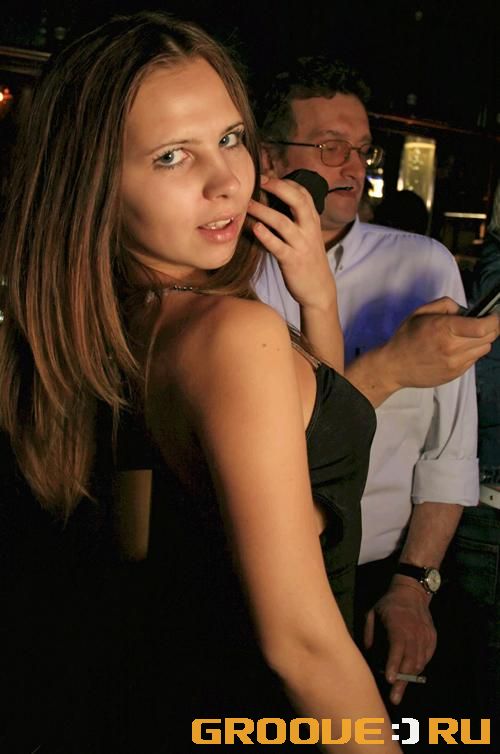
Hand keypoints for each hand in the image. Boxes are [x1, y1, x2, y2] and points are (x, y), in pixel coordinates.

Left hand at [247, 176, 335, 312]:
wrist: (318, 289)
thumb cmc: (308, 260)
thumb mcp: (308, 235)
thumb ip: (296, 219)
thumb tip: (274, 202)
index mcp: (313, 221)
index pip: (303, 193)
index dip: (286, 182)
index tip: (268, 176)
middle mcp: (309, 229)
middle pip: (297, 200)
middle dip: (278, 187)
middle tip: (260, 181)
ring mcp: (301, 245)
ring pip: (283, 222)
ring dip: (264, 211)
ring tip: (247, 204)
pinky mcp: (292, 260)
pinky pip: (277, 246)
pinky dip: (266, 236)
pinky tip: (254, 228)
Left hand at [364, 581, 436, 704]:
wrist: (412, 593)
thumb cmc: (388, 605)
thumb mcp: (372, 614)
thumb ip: (369, 634)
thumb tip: (369, 656)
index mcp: (398, 623)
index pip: (398, 646)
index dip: (394, 664)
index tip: (390, 679)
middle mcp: (415, 631)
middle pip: (410, 660)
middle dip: (403, 681)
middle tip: (394, 698)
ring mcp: (426, 636)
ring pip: (419, 662)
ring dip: (409, 677)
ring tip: (398, 689)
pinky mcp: (432, 639)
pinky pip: (425, 659)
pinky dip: (417, 668)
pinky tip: (408, 674)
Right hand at [384, 297, 498, 390]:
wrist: (394, 366)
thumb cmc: (406, 338)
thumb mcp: (420, 312)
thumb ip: (445, 304)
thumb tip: (464, 309)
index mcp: (444, 329)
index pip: (484, 327)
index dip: (494, 319)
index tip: (492, 314)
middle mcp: (452, 348)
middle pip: (489, 337)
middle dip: (489, 328)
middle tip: (480, 323)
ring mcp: (455, 363)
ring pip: (484, 349)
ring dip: (480, 340)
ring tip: (464, 337)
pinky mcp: (455, 374)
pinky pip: (473, 360)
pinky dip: (470, 352)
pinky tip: (455, 349)